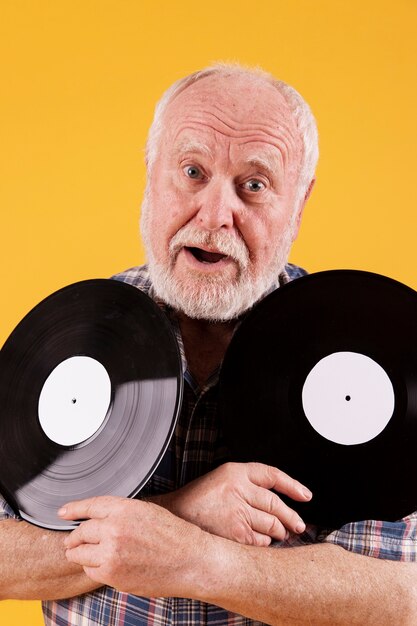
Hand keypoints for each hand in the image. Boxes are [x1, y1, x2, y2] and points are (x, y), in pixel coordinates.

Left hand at [59, 496, 209, 595]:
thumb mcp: (147, 511)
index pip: (89, 506)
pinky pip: (91, 571)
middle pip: (80, 532)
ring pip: (80, 554)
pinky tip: (106, 565)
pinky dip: (94, 569)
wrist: (190, 561)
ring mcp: (112, 554)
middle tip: (73, 541)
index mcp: (124, 509)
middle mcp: (114, 529)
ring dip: (81, 554)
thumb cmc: (174, 535)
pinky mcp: (113, 575)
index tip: (62, 512)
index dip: (73, 509)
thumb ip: (121, 512)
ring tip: (88, 554)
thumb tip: (98, 518)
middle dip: (74, 538)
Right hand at [151, 462, 311, 546]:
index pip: (272, 475)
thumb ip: (246, 486)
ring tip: (281, 535)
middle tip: (298, 524)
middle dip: (291, 517)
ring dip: (279, 532)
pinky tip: (261, 542)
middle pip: (276, 504)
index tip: (305, 495)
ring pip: (271, 524)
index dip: (293, 485)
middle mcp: (237, 489)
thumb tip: (278, 502)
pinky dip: (264, 544)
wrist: (173, 518)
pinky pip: (260, 541)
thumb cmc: (196, 501)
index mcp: (234, 472)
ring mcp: (237, 512)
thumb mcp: (221, 480)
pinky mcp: (235, 534)